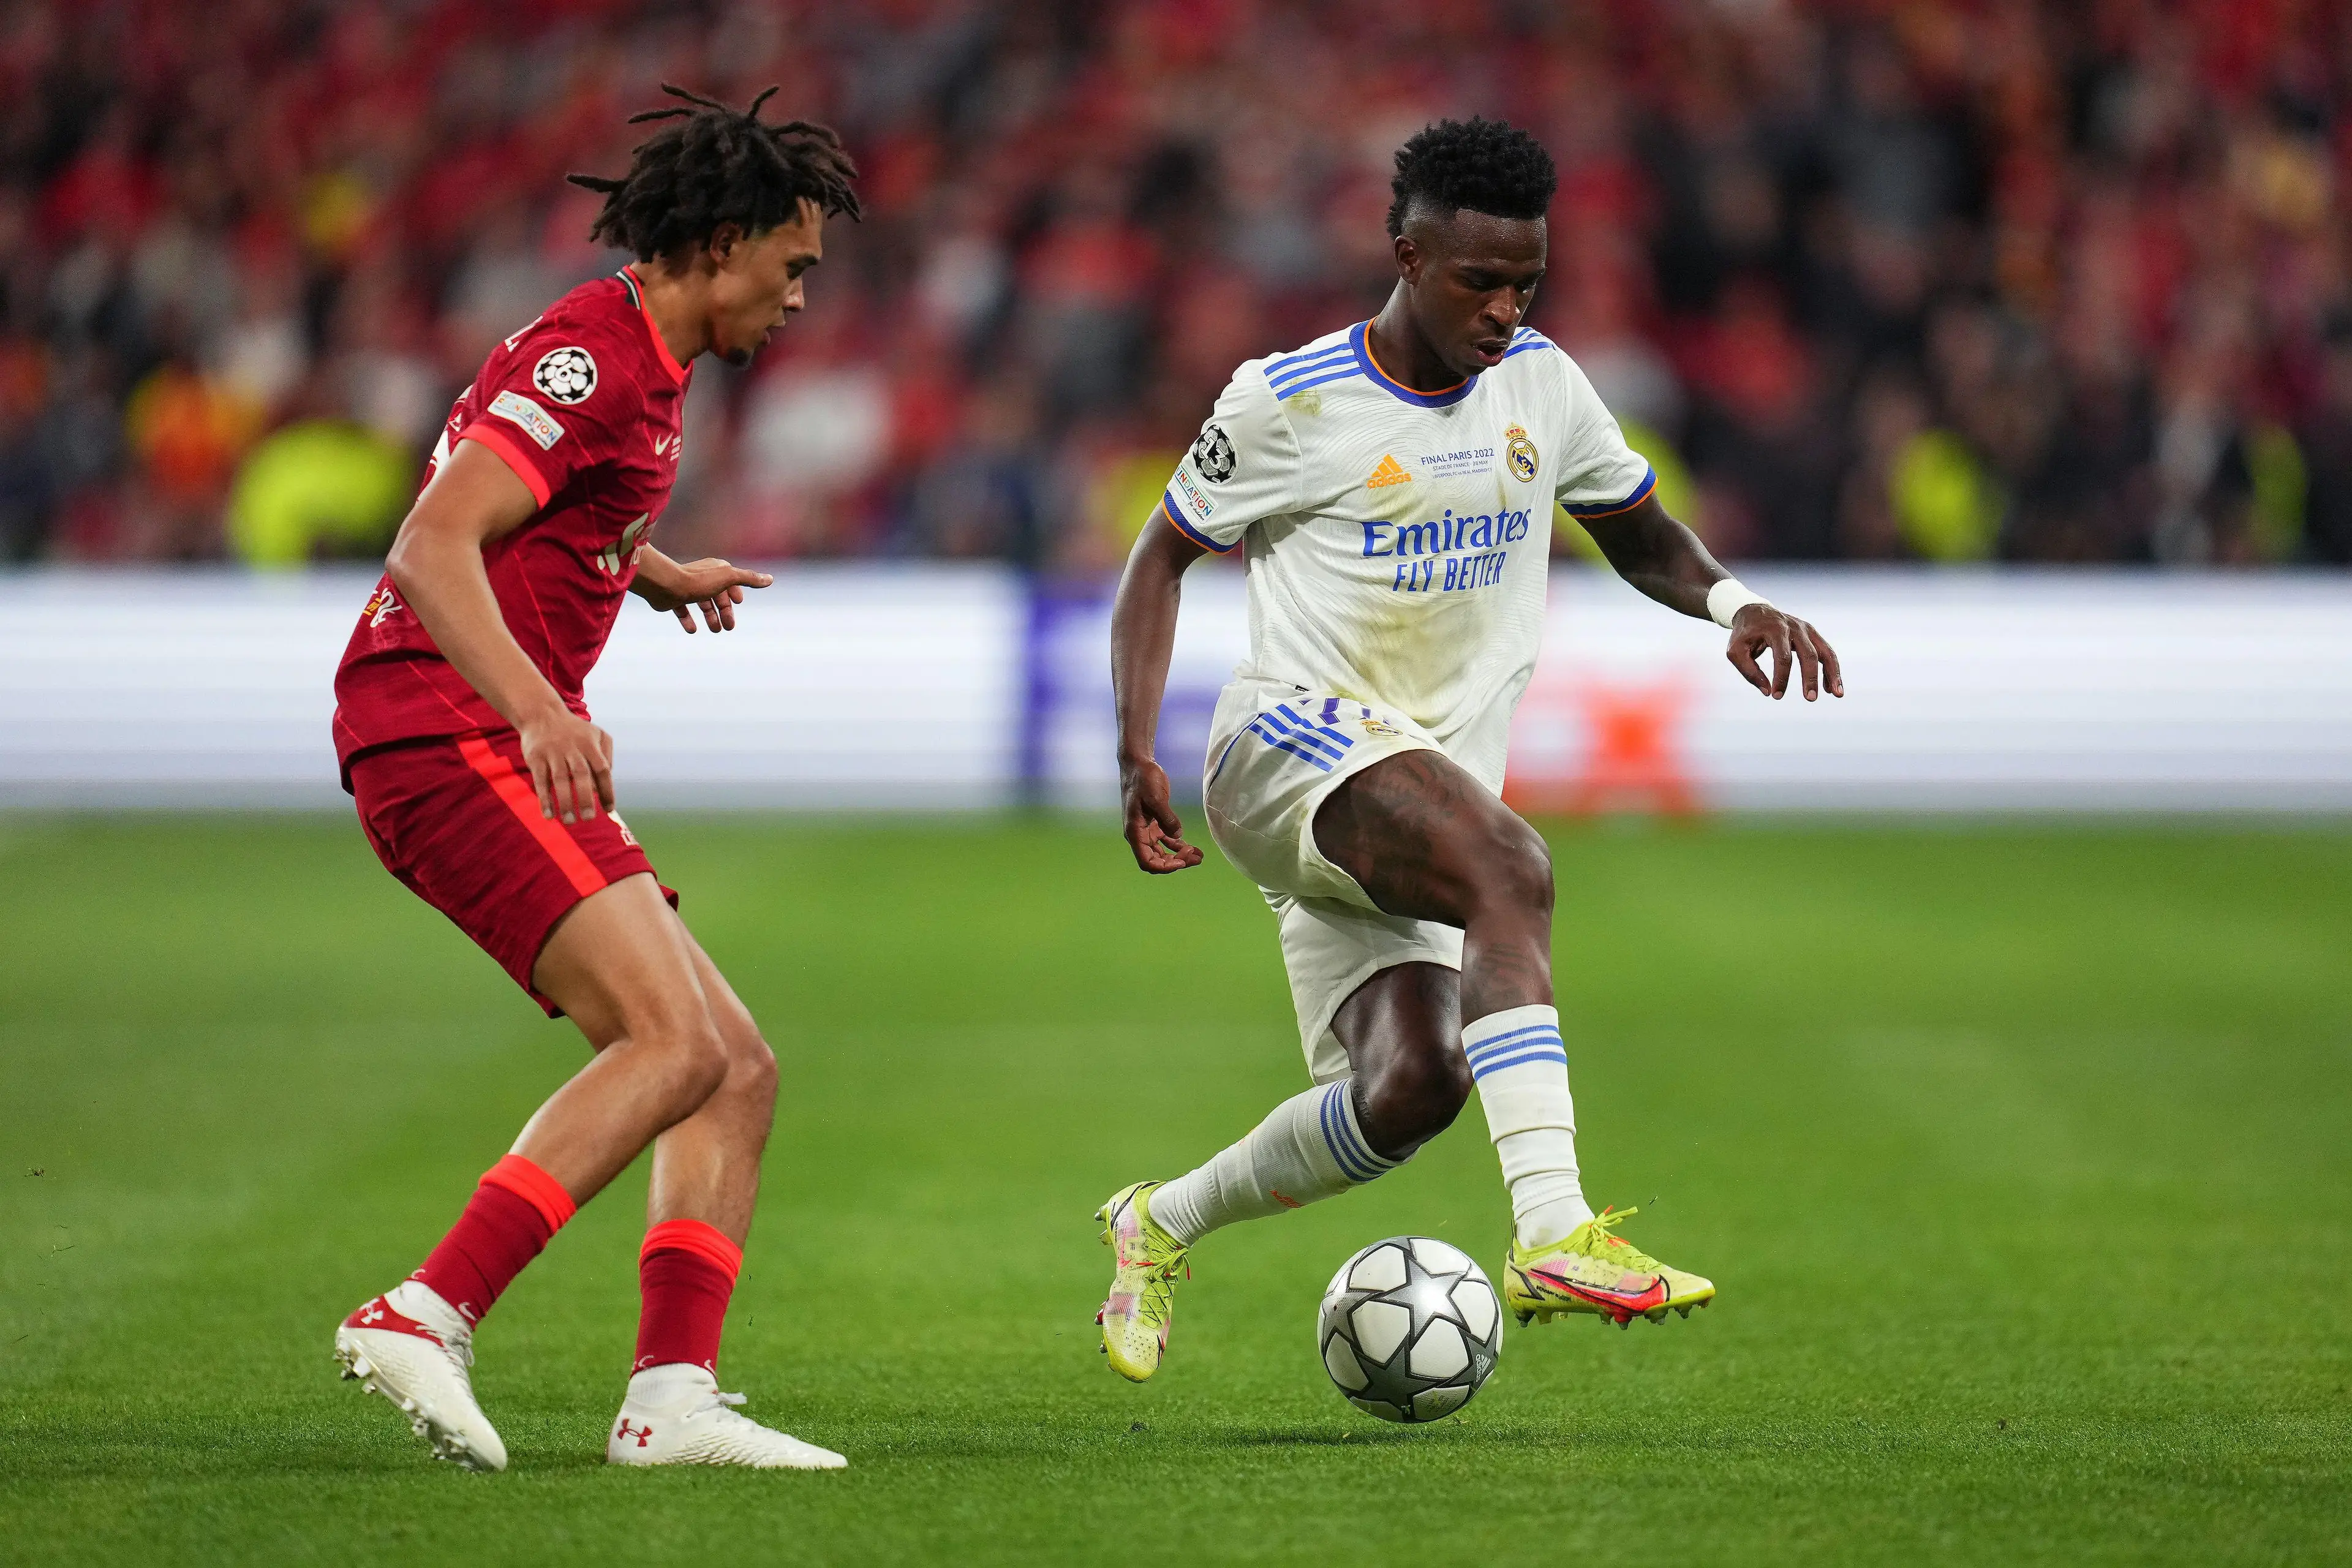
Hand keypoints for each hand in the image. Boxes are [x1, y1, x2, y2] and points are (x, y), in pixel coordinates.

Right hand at [517, 708, 614, 822]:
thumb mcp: (597, 735)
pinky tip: (548, 815)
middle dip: (586, 799)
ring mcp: (553, 752)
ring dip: (565, 802)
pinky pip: (540, 780)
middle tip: (588, 819)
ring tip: (569, 821)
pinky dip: (544, 798)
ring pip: (560, 780)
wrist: (542, 714)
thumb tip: (604, 785)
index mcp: (590, 744)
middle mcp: (572, 748)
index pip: (602, 770)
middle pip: (581, 775)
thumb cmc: (575, 731)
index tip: (609, 810)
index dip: (607, 790)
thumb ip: (606, 756)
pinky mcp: (535, 757)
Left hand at [635, 554, 773, 632]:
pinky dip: (689, 620)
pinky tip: (693, 630)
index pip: (730, 581)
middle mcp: (702, 577)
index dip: (734, 593)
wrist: (665, 585)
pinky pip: (683, 610)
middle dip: (725, 611)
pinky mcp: (674, 598)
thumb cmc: (698, 581)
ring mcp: (687, 587)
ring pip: (702, 604)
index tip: (738, 603)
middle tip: (729, 628)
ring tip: (715, 630)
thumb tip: (769, 579)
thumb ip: (748, 578)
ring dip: (710, 617)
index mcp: (716, 570)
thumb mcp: (728, 578)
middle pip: (717, 596)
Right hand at [1121, 758, 1204, 873]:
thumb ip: (1167, 818)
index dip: (1164, 866)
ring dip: (1180, 857)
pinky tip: (1193, 848)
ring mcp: (1147, 830)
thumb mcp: (1156, 797)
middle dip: (1176, 862)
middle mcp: (1139, 835)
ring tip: (1199, 857)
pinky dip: (1179, 846)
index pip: (1147, 861)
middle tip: (1196, 858)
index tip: (1182, 861)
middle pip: (1157, 859)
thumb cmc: (1143, 779)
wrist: (1138, 765)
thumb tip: (1179, 835)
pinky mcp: (1155, 824)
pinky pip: (1167, 841)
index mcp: (1135, 832)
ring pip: (1163, 852)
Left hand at [1727, 603, 1842, 700]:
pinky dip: (1831, 670)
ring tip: (1837, 694)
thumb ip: (1749, 671)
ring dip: (1833, 674)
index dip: (1781, 678)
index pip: (1782, 657)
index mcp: (1775, 629)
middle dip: (1810, 678)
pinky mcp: (1812, 634)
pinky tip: (1830, 689)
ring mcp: (1807, 629)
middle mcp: (1795, 627)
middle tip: (1810, 699)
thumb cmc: (1744, 635)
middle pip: (1809, 654)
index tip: (1776, 696)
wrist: (1754, 611)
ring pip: (1825, 652)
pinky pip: (1826, 652)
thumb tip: (1767, 691)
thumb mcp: (1735, 651)